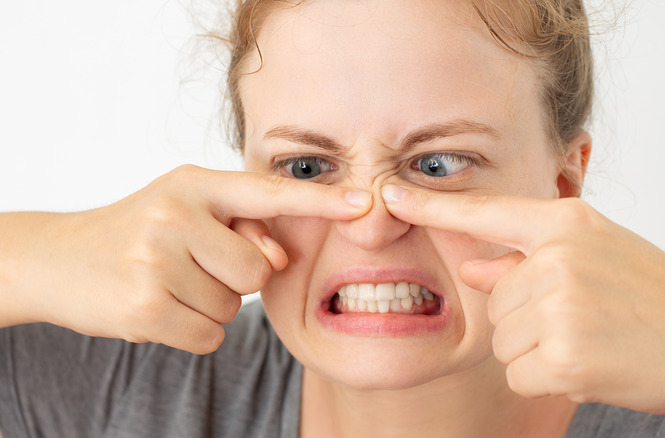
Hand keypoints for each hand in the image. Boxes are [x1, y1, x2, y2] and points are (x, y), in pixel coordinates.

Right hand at [1, 165, 371, 353]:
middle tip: (192, 265)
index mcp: (193, 183)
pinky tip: (159, 307)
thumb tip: (280, 260)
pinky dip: (192, 330)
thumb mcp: (187, 212)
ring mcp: (157, 260)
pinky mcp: (145, 307)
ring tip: (169, 282)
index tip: (365, 202)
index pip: (269, 193)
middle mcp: (176, 215)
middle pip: (260, 270)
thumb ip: (241, 228)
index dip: (321, 201)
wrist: (60, 260)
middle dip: (237, 279)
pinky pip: (210, 335)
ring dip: (210, 304)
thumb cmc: (138, 233)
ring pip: (235, 306)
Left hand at [381, 183, 664, 430]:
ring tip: (591, 338)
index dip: (431, 206)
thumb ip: (526, 259)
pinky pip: (520, 374)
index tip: (388, 195)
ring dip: (537, 350)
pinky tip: (591, 364)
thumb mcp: (596, 257)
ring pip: (504, 340)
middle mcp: (557, 258)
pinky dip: (548, 379)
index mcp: (567, 224)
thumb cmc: (658, 297)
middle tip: (585, 319)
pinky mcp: (563, 356)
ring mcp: (560, 307)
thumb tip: (471, 267)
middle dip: (526, 319)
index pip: (485, 212)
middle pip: (494, 299)